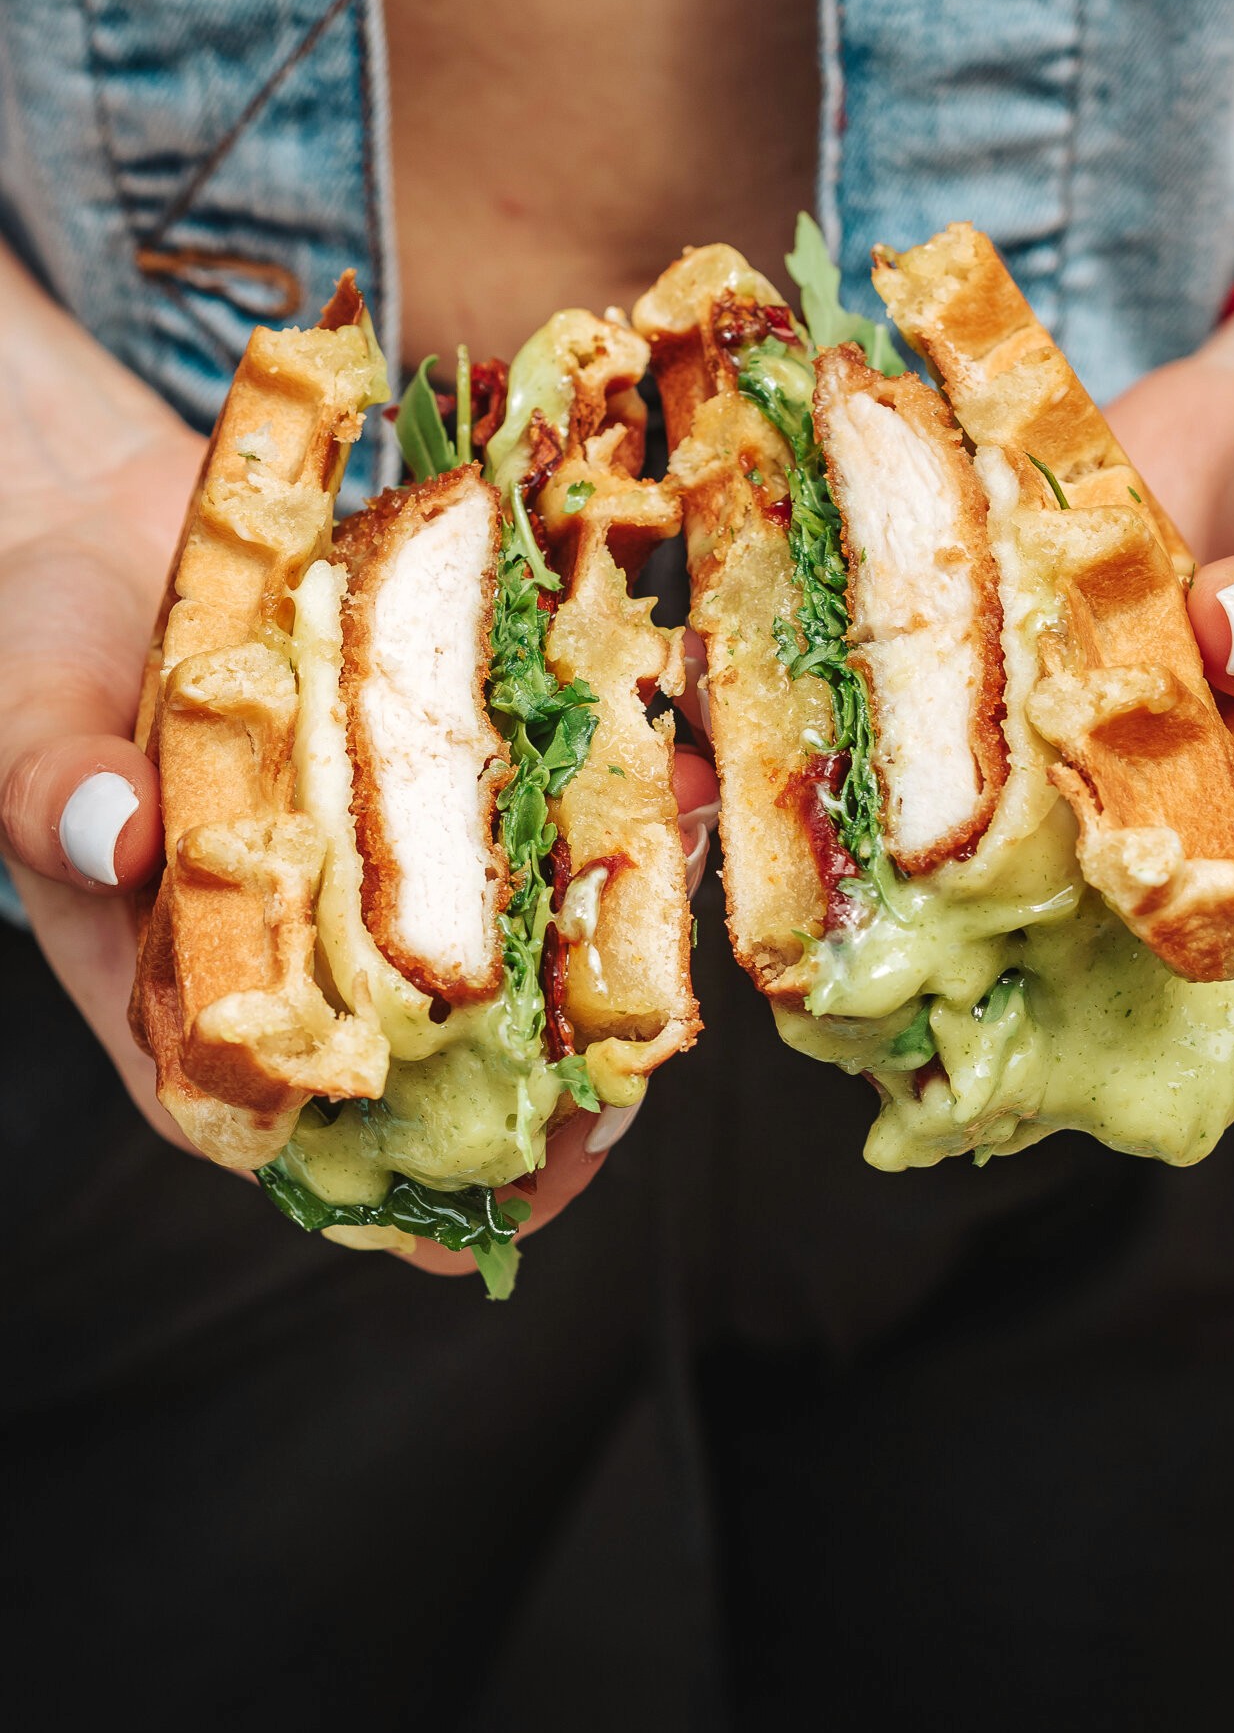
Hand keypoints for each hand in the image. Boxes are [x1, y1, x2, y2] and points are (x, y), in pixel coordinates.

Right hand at [0, 238, 719, 1272]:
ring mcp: (380, 862)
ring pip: (512, 942)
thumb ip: (46, 779)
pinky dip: (600, 800)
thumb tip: (112, 827)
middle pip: (438, 1056)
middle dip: (541, 1080)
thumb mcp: (24, 711)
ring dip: (600, 940)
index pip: (295, 1128)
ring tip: (664, 913)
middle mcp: (305, 941)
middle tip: (620, 1089)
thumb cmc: (38, 647)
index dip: (401, 1184)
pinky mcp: (433, 775)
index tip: (498, 1209)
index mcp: (191, 979)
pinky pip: (532, 811)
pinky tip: (669, 773)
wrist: (102, 523)